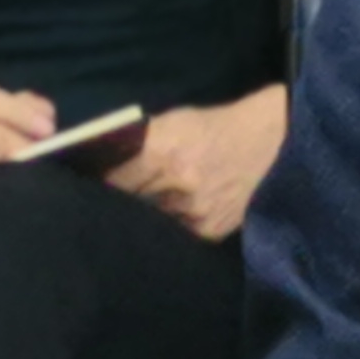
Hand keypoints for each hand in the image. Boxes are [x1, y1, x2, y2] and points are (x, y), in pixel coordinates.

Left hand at [108, 89, 286, 240]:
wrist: (270, 143)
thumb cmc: (213, 127)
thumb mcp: (172, 122)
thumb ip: (135, 144)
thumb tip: (96, 163)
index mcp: (162, 153)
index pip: (110, 182)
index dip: (98, 187)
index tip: (89, 190)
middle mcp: (177, 187)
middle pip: (127, 207)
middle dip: (116, 206)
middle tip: (108, 205)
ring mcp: (195, 213)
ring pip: (149, 226)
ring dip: (141, 221)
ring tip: (140, 213)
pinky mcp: (209, 232)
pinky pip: (174, 235)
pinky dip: (167, 229)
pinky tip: (169, 219)